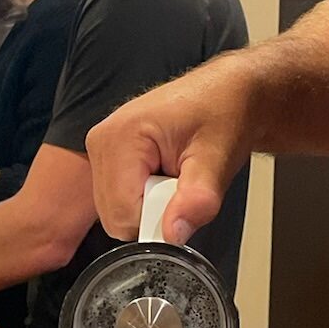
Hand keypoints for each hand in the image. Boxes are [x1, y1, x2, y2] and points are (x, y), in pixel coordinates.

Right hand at [83, 57, 253, 243]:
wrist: (227, 93)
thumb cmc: (223, 114)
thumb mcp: (218, 158)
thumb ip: (197, 199)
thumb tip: (173, 234)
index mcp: (120, 137)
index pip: (123, 215)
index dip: (161, 219)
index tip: (186, 193)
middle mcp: (101, 141)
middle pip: (116, 217)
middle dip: (155, 212)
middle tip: (183, 180)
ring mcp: (101, 148)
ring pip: (116, 212)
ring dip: (151, 206)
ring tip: (175, 174)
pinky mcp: (108, 156)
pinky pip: (119, 200)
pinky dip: (144, 198)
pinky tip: (163, 174)